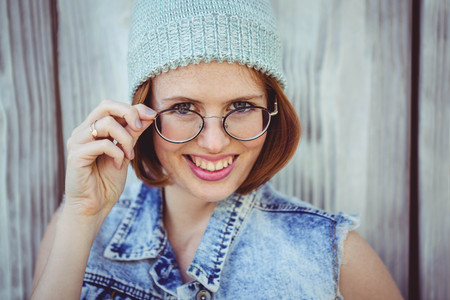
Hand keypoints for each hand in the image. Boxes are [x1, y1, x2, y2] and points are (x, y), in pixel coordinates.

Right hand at [64, 100, 155, 219]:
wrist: (93, 207)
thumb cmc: (107, 181)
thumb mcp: (126, 153)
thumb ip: (133, 133)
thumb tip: (148, 114)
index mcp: (92, 129)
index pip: (111, 106)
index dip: (132, 108)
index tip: (152, 115)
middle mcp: (82, 131)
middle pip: (105, 106)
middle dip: (128, 113)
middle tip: (140, 128)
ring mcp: (77, 142)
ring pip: (106, 124)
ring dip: (126, 139)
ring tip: (129, 156)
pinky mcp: (76, 156)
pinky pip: (103, 144)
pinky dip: (117, 153)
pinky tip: (119, 165)